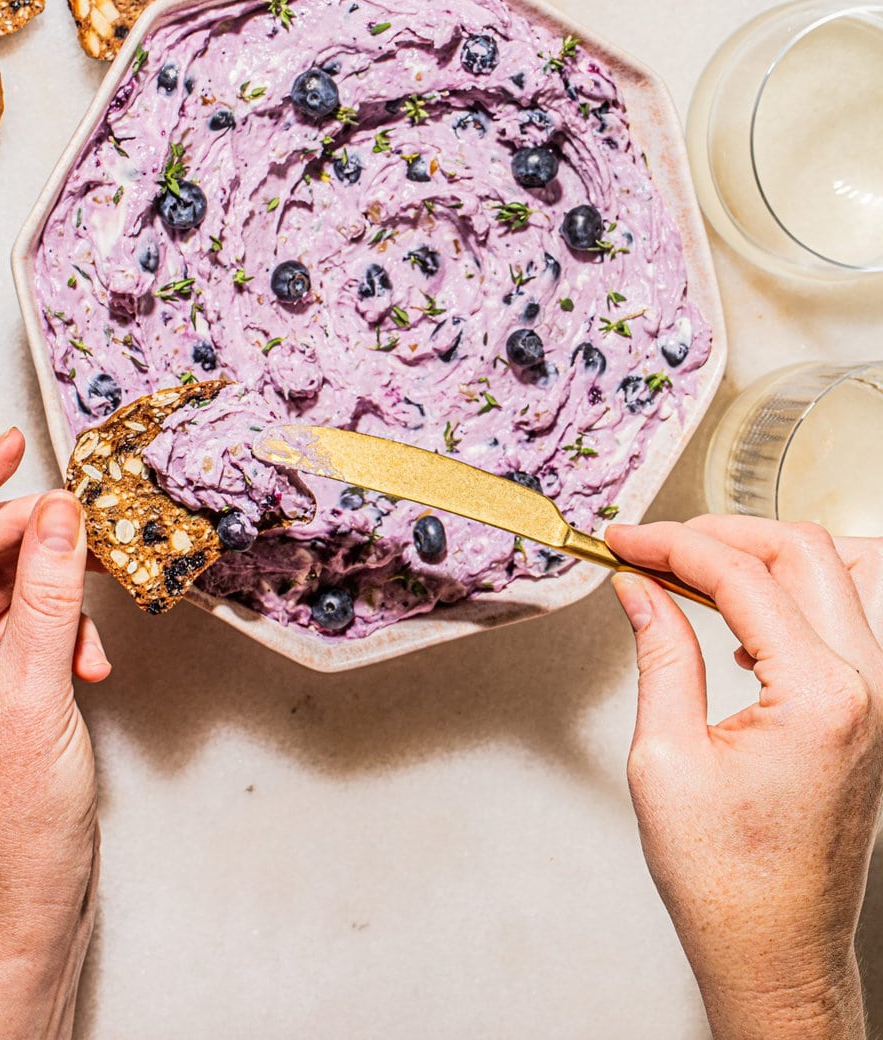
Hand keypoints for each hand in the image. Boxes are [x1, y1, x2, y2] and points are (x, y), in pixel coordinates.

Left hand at [0, 429, 110, 1038]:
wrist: (32, 896)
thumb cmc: (8, 822)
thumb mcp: (34, 695)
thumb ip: (49, 597)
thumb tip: (62, 514)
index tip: (6, 447)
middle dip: (23, 542)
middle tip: (80, 518)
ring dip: (52, 587)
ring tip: (95, 592)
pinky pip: (21, 618)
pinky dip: (60, 625)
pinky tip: (90, 658)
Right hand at [606, 514, 882, 1039]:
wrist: (775, 951)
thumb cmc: (728, 881)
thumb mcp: (665, 757)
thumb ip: (660, 653)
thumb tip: (641, 588)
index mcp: (818, 695)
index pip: (741, 575)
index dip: (671, 544)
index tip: (625, 541)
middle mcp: (867, 687)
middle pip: (804, 551)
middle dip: (721, 533)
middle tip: (656, 543)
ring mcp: (879, 698)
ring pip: (844, 570)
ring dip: (773, 553)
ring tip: (706, 564)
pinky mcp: (874, 712)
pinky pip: (850, 617)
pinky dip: (799, 593)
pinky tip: (744, 620)